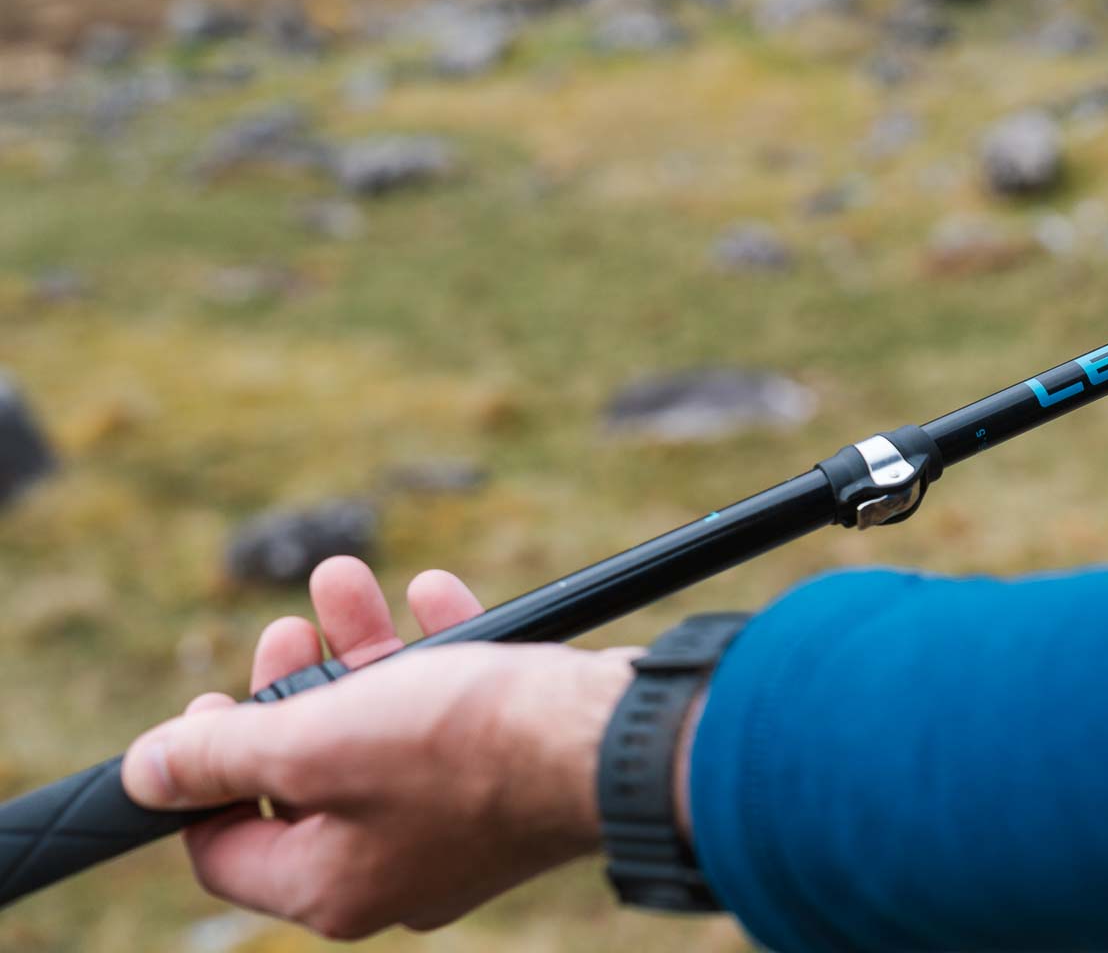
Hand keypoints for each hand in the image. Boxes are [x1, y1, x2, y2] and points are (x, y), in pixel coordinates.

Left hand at [122, 557, 633, 939]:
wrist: (605, 739)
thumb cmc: (462, 748)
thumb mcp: (311, 743)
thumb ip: (221, 758)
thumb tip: (143, 772)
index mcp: (330, 885)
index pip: (226, 846)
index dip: (201, 770)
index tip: (213, 700)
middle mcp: (390, 868)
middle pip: (306, 778)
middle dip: (289, 687)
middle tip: (287, 630)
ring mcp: (456, 825)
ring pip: (380, 734)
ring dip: (358, 651)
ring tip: (345, 580)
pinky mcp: (509, 779)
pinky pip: (451, 719)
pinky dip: (433, 656)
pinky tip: (431, 593)